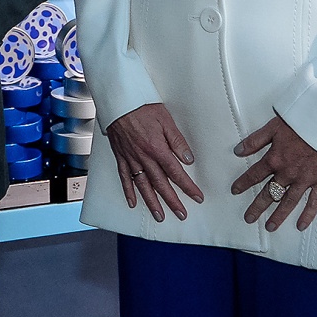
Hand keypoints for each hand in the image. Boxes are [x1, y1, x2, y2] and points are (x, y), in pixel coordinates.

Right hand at [105, 103, 203, 221]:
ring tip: (160, 216)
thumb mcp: (166, 120)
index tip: (197, 197)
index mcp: (157, 148)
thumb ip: (177, 141)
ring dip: (152, 202)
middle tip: (182, 215)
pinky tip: (133, 203)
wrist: (119, 100)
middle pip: (160, 184)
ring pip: (143, 185)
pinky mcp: (120, 156)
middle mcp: (144, 157)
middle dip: (172, 201)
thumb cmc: (143, 106)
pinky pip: (124, 178)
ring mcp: (131, 159)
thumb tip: (188, 159)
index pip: (176, 172)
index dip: (188, 186)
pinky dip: (128, 191)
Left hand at [232, 113, 316, 232]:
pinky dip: (307, 215)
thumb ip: (255, 140)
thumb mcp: (274, 126)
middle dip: (258, 207)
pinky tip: (300, 225)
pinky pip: (313, 202)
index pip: (255, 174)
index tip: (235, 191)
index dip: (243, 183)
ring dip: (278, 215)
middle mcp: (287, 173)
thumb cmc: (303, 120)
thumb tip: (237, 151)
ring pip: (288, 202)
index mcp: (275, 158)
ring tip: (270, 227)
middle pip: (269, 193)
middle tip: (249, 218)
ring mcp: (304, 179)